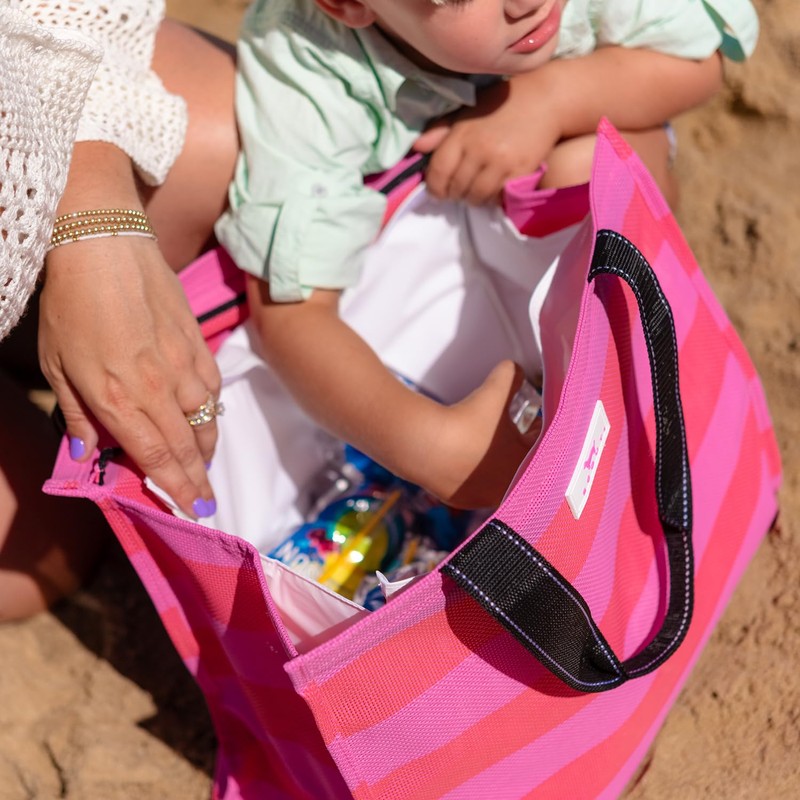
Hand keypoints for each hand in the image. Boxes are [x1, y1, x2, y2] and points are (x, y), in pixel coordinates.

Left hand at [39, 236, 220, 518]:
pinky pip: (213, 389)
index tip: (193, 510)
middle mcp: (159, 388)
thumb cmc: (71, 305)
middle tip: (206, 504)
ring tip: (200, 463)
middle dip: (198, 480)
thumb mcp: (57, 364)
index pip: (157, 457)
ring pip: (207, 420)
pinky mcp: (198, 343)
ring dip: (205, 448)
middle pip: (188, 446)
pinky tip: (205, 417)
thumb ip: (75, 414)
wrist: (105, 245)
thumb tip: (85, 453)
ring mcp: (184, 365)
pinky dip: (211, 411)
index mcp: (118, 397)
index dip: (177, 488)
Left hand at [414, 78, 561, 205]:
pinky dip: (493, 199)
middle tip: (459, 191)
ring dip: (474, 199)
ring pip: (476, 197)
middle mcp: (478, 150)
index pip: (438, 172)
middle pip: (456, 188)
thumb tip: (417, 147)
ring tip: (477, 191)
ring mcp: (500, 163)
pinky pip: (499, 198)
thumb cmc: (503, 102)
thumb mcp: (468, 110)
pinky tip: (495, 190)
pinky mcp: (520, 172)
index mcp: (462, 134)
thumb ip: (441, 129)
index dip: (435, 188)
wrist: (546, 99)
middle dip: (455, 194)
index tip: (439, 191)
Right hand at [425, 361, 540, 508]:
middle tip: (509, 429)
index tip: (532, 419)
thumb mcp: (494, 391)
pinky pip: (476, 486)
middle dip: (518, 446)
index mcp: (527, 463)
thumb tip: (515, 369)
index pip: (543, 443)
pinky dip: (474, 473)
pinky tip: (467, 458)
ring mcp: (486, 497)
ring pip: (499, 478)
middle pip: (523, 463)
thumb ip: (511, 375)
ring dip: (497, 462)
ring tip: (486, 443)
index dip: (538, 427)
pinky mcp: (463, 500)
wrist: (425, 444)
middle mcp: (510, 486)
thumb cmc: (466, 422)